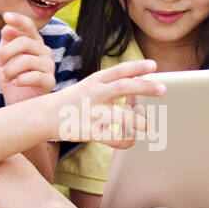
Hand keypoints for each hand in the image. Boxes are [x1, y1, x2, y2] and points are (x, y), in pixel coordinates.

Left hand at [0, 11, 56, 104]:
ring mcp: (49, 66)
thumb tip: (8, 28)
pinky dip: (20, 80)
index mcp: (33, 42)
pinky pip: (35, 76)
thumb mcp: (4, 58)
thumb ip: (6, 42)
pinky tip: (15, 83)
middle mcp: (44, 51)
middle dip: (6, 52)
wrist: (17, 102)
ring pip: (27, 60)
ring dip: (10, 69)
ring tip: (5, 78)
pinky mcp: (50, 82)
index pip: (29, 26)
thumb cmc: (11, 78)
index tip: (6, 16)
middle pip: (25, 42)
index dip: (19, 20)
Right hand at [51, 60, 165, 148]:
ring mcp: (92, 112)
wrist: (45, 115)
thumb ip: (113, 85)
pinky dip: (124, 141)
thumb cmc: (74, 100)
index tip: (154, 66)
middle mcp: (95, 94)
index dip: (137, 67)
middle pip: (123, 87)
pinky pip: (110, 138)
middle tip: (162, 90)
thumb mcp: (91, 85)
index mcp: (96, 80)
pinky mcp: (88, 131)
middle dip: (144, 87)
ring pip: (119, 116)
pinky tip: (131, 141)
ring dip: (137, 120)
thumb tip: (142, 84)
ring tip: (147, 125)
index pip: (119, 70)